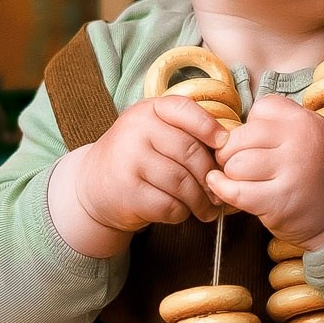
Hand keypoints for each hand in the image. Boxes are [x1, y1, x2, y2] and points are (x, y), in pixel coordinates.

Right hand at [48, 96, 227, 256]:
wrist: (93, 185)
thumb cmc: (138, 157)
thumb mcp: (154, 131)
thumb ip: (185, 132)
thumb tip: (230, 151)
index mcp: (148, 110)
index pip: (185, 110)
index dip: (210, 127)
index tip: (225, 146)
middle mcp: (135, 131)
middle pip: (190, 153)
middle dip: (210, 176)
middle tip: (219, 191)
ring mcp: (128, 161)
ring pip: (182, 183)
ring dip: (200, 200)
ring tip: (207, 208)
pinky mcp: (126, 192)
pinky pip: (169, 205)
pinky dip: (181, 213)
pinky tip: (181, 212)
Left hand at [205, 94, 323, 249]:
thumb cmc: (321, 172)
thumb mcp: (313, 133)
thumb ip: (280, 125)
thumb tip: (228, 130)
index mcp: (306, 121)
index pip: (260, 109)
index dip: (252, 126)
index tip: (257, 143)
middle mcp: (299, 143)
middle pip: (239, 137)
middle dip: (231, 151)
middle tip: (239, 163)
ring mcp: (289, 172)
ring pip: (234, 164)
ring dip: (231, 174)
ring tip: (244, 179)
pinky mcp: (278, 202)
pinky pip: (234, 190)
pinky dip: (222, 189)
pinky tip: (222, 188)